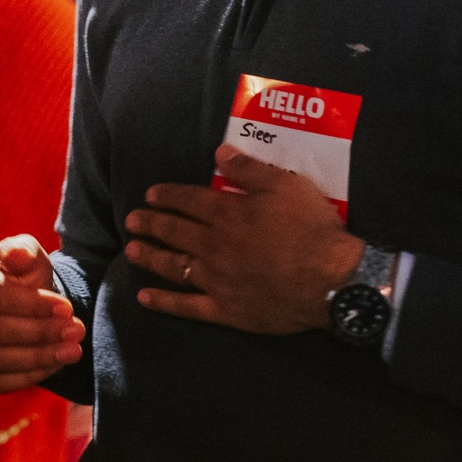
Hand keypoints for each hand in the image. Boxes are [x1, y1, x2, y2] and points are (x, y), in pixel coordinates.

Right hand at [0, 235, 86, 392]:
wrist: (19, 297)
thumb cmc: (23, 271)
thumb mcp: (29, 253)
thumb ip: (25, 251)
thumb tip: (17, 254)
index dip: (32, 305)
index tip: (67, 308)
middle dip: (41, 333)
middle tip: (77, 331)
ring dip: (39, 357)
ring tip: (73, 350)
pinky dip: (29, 376)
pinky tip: (56, 363)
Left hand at [123, 144, 364, 334]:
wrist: (331, 281)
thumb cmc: (311, 229)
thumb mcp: (284, 186)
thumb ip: (249, 169)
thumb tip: (219, 151)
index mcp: (227, 214)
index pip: (189, 201)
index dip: (167, 196)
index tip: (150, 194)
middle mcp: (213, 246)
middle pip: (174, 232)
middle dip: (151, 224)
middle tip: (132, 221)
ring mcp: (216, 280)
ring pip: (174, 267)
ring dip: (149, 257)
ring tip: (131, 251)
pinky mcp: (225, 310)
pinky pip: (187, 307)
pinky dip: (163, 302)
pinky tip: (144, 298)